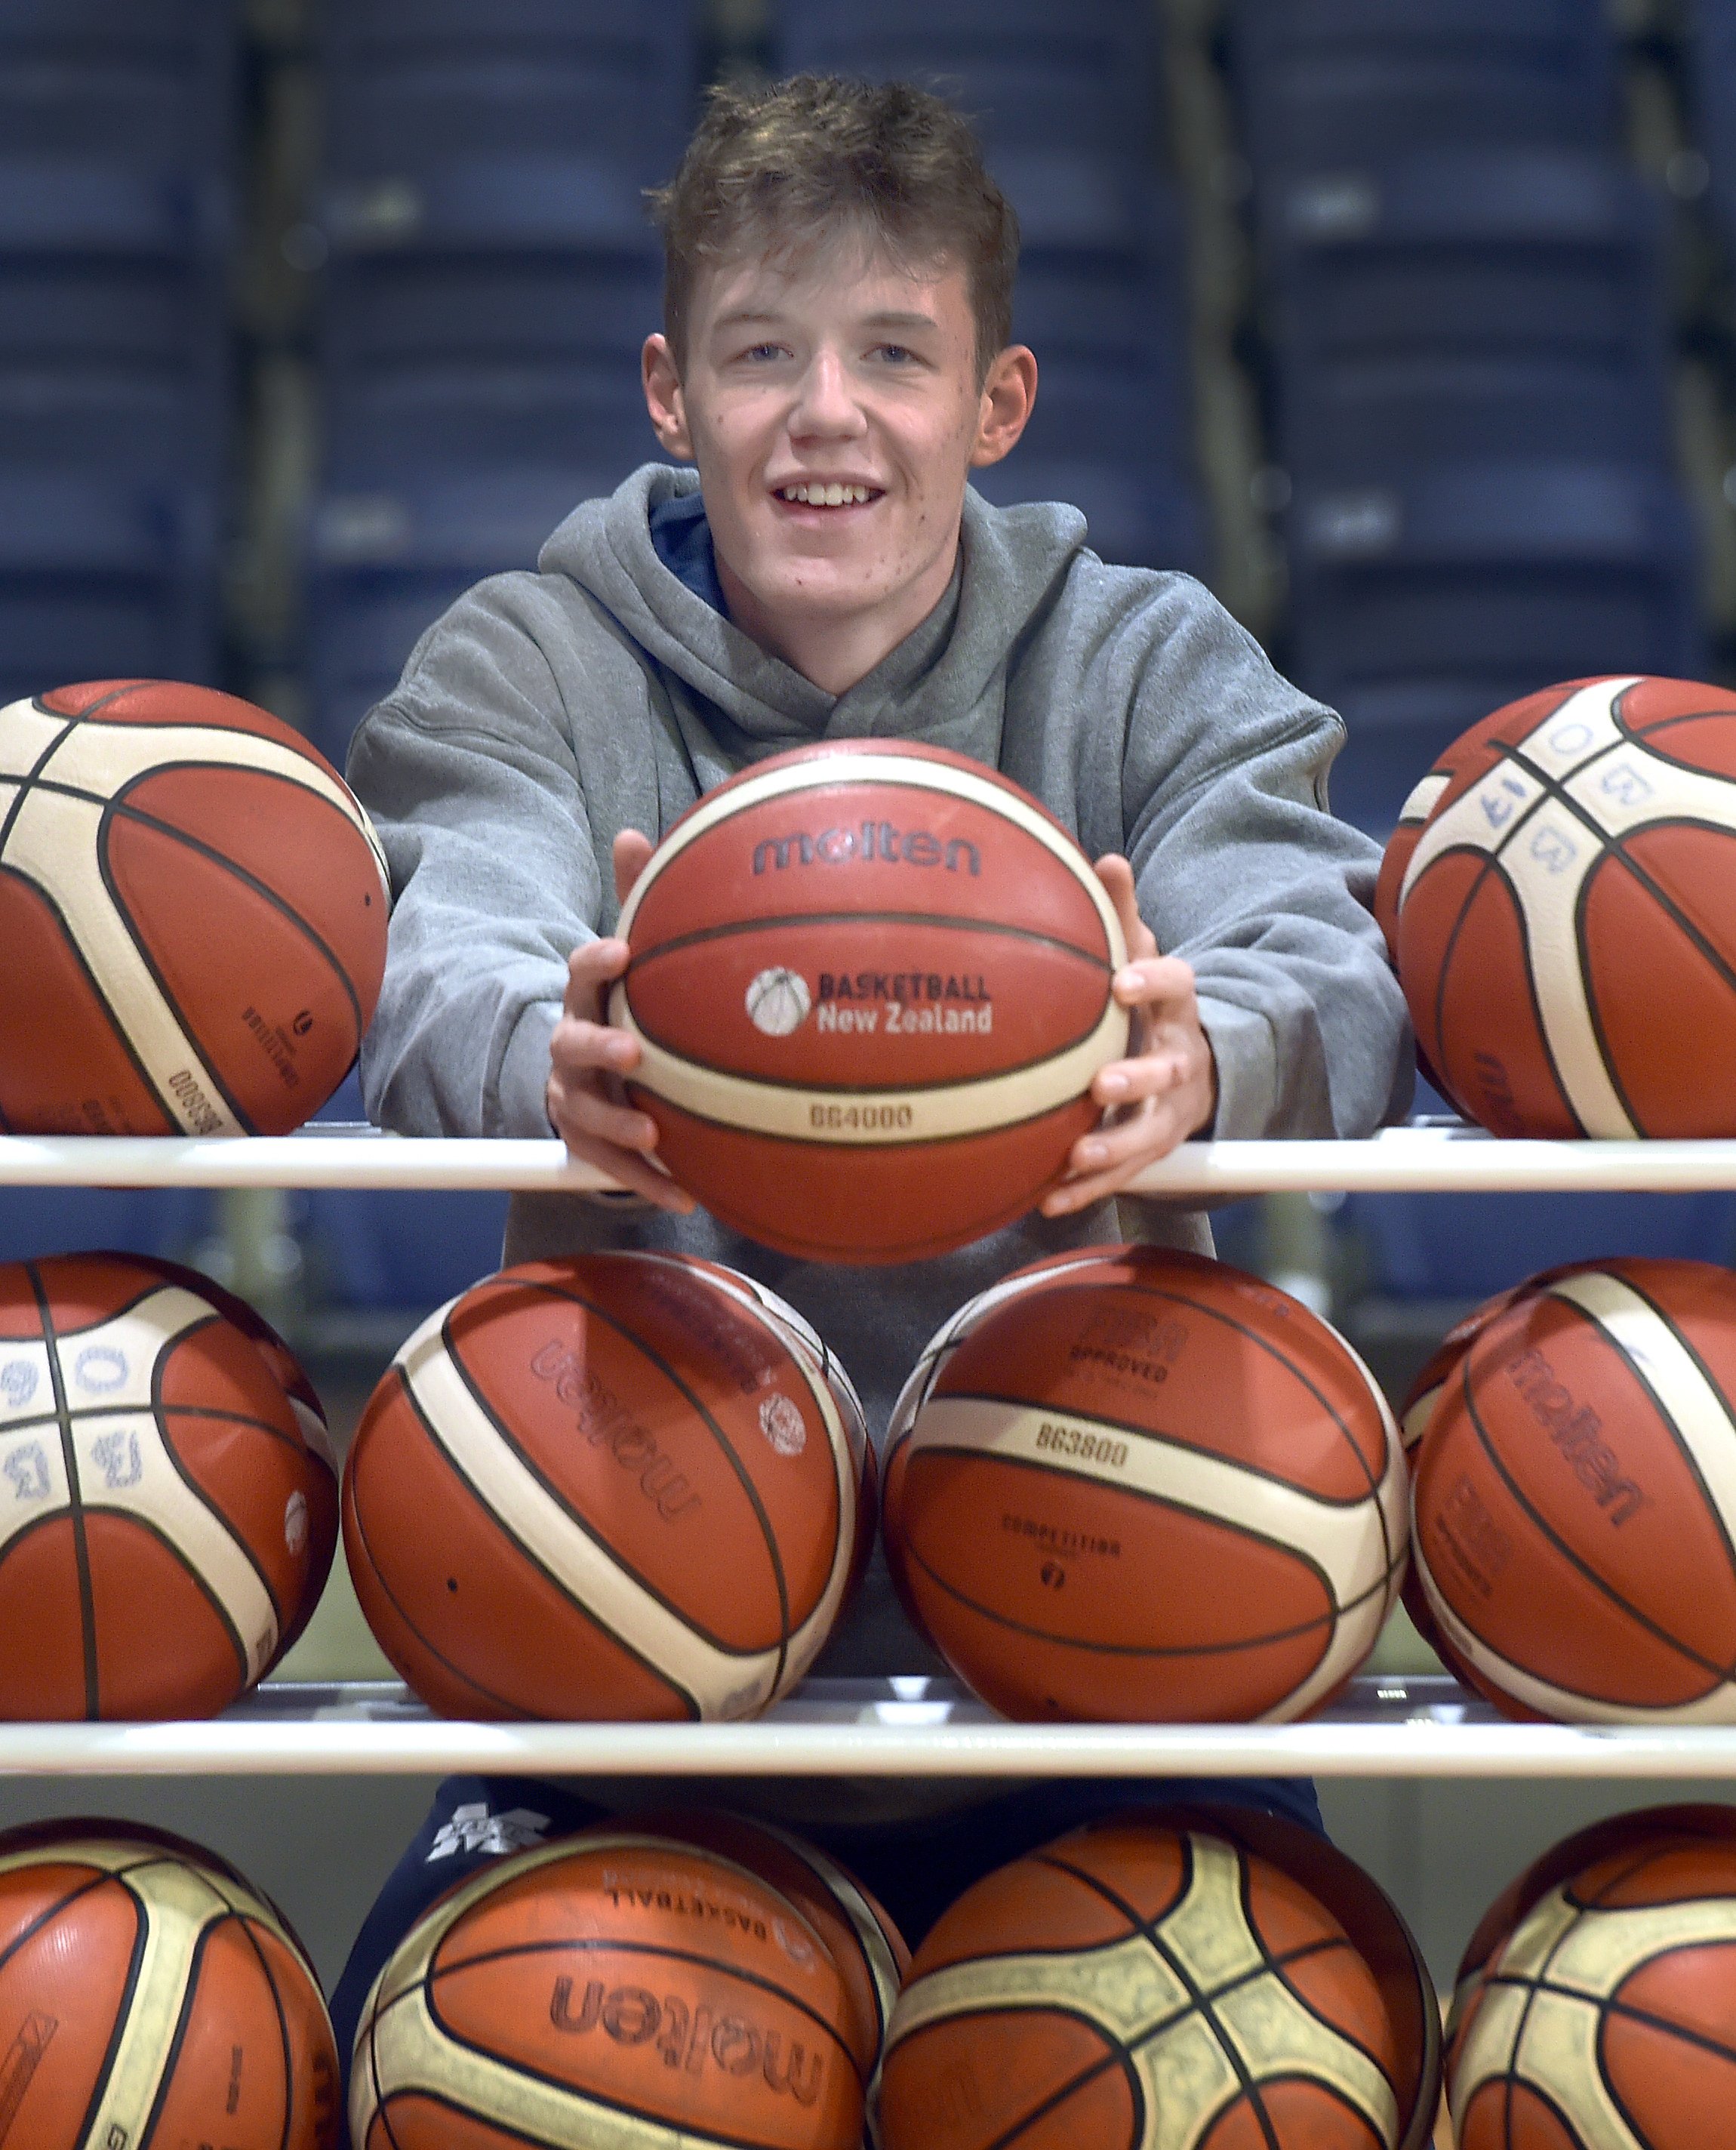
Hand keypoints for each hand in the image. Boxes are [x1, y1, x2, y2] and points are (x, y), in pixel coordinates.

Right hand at [545, 830, 695, 1213]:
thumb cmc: (628, 1005)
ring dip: (618, 1128)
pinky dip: (648, 1184)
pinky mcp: (587, 1145)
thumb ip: (638, 896)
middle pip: (570, 1046)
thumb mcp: (632, 957)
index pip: (580, 973)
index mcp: (587, 998)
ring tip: (654, 1135)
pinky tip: (687, 1196)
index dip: (596, 964)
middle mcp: (570, 1048)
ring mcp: (574, 1099)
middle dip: (598, 1050)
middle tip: (634, 1054)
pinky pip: (614, 1170)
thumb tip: (635, 834)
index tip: (622, 953)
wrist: (594, 1075)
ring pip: (585, 1115)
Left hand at [1041, 854, 1217, 1216]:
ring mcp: (1170, 1109)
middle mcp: (1180, 1059)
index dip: (1153, 983)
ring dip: (1116, 1145)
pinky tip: (1047, 1198)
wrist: (1192, 1062)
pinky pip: (1122, 1174)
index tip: (1120, 984)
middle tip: (1104, 1083)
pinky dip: (1086, 1188)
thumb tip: (1105, 859)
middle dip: (1140, 1078)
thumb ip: (1122, 914)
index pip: (1177, 987)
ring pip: (1151, 1132)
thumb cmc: (1145, 1000)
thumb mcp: (1140, 952)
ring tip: (1079, 1153)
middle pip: (1170, 1071)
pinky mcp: (1152, 1147)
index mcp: (1175, 1005)